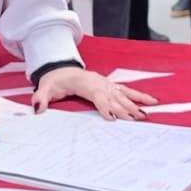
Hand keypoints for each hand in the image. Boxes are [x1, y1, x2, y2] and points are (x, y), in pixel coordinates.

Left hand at [35, 66, 157, 120]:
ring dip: (135, 105)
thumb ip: (41, 97)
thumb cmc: (55, 81)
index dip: (104, 106)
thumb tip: (38, 108)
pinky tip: (153, 102)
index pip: (97, 95)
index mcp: (84, 83)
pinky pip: (128, 91)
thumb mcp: (46, 88)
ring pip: (123, 95)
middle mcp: (99, 82)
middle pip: (113, 97)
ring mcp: (107, 84)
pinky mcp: (111, 86)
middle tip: (135, 120)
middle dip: (124, 109)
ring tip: (145, 115)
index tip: (112, 117)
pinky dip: (140, 96)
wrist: (61, 69)